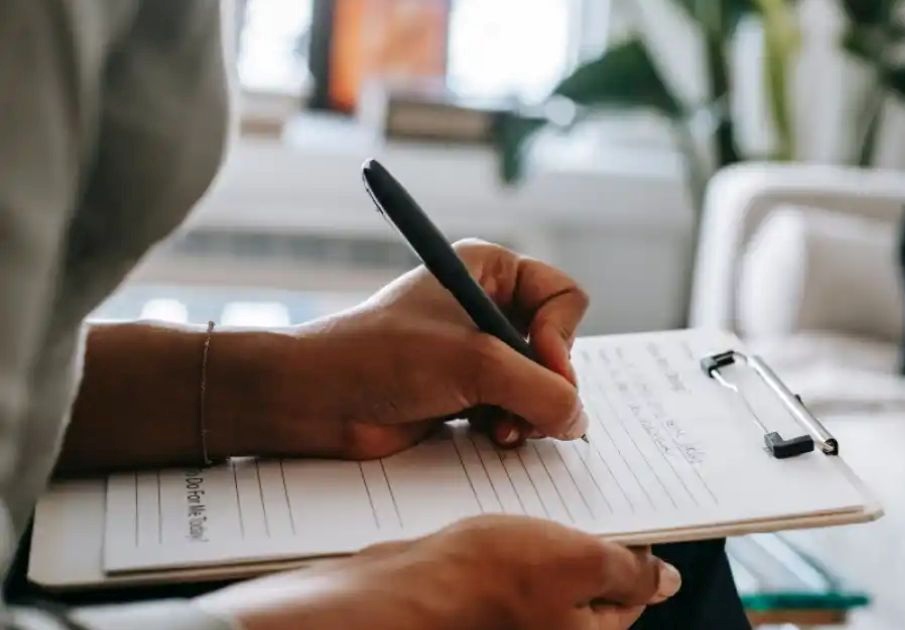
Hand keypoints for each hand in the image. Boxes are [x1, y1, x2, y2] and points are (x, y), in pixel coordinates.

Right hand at [196, 515, 681, 629]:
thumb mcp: (577, 563)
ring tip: (534, 507)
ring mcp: (514, 623)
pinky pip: (513, 571)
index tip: (627, 509)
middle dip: (587, 538)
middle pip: (589, 584)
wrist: (395, 594)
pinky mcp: (482, 607)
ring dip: (548, 537)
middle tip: (576, 501)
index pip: (633, 592)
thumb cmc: (481, 581)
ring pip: (550, 573)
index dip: (633, 546)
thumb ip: (629, 573)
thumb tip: (667, 582)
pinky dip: (514, 543)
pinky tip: (501, 523)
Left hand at [255, 240, 589, 459]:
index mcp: (490, 270)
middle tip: (528, 410)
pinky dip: (512, 425)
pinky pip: (516, 408)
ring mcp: (478, 351)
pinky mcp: (466, 391)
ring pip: (540, 383)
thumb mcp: (474, 364)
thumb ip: (540, 390)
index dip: (563, 336)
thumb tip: (578, 420)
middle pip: (558, 346)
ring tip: (505, 429)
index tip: (544, 366)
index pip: (565, 297)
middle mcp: (488, 305)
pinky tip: (491, 435)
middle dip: (546, 383)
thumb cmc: (382, 357)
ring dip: (530, 411)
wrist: (316, 400)